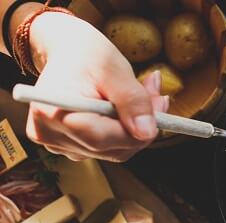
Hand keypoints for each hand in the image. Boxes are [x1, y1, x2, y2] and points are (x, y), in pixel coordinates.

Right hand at [25, 12, 167, 161]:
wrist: (67, 53)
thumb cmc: (85, 54)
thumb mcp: (114, 68)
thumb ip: (132, 101)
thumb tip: (147, 133)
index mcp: (51, 113)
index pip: (102, 139)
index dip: (137, 129)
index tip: (159, 104)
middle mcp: (50, 135)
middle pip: (112, 148)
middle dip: (142, 126)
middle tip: (157, 95)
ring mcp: (58, 145)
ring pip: (115, 151)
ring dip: (137, 128)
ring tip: (145, 95)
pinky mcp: (69, 147)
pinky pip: (109, 148)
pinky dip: (125, 131)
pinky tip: (129, 109)